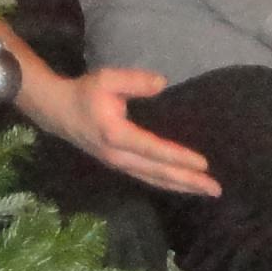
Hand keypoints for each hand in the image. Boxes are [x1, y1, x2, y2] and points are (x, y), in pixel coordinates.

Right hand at [36, 66, 219, 199]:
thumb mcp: (106, 79)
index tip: (204, 164)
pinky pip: (147, 177)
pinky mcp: (118, 165)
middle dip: (188, 181)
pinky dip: (166, 183)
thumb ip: (134, 81)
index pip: (154, 150)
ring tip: (205, 191)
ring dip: (180, 186)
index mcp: (116, 135)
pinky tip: (180, 184)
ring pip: (153, 179)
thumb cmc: (83, 93)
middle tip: (215, 189)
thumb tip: (162, 84)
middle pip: (158, 172)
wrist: (56, 111)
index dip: (179, 157)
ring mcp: (118, 164)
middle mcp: (118, 156)